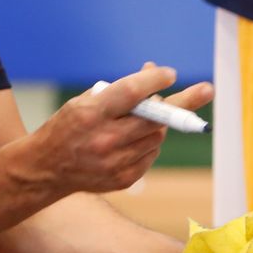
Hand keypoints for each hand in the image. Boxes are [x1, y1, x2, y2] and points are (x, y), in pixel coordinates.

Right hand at [26, 65, 182, 196]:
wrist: (47, 168)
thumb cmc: (69, 126)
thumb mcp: (85, 100)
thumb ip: (120, 89)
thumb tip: (154, 73)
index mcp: (92, 113)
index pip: (132, 93)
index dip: (155, 81)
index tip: (170, 74)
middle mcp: (104, 139)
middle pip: (154, 118)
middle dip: (181, 104)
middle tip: (205, 90)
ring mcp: (114, 162)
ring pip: (157, 136)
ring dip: (159, 124)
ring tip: (142, 119)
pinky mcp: (123, 179)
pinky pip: (151, 154)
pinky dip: (150, 143)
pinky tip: (134, 139)